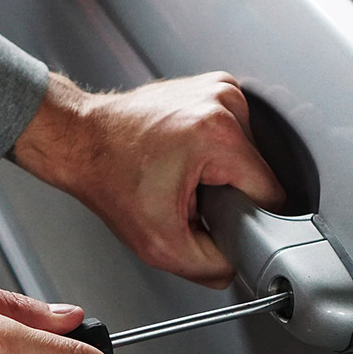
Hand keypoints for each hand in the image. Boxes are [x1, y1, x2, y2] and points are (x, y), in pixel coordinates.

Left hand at [11, 72, 285, 287]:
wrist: (81, 140)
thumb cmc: (109, 178)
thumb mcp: (160, 244)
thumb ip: (211, 267)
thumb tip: (238, 266)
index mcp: (218, 135)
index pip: (271, 193)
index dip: (248, 218)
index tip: (216, 218)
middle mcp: (224, 102)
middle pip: (258, 173)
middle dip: (230, 193)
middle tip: (190, 197)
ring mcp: (219, 89)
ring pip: (249, 155)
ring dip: (223, 172)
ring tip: (184, 174)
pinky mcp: (213, 87)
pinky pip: (235, 135)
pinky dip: (216, 152)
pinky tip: (186, 156)